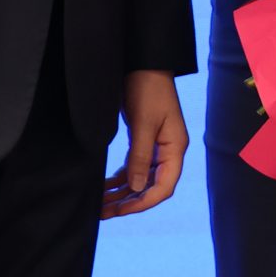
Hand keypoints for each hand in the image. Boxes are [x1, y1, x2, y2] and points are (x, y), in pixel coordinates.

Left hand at [104, 70, 188, 218]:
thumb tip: (134, 188)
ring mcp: (155, 147)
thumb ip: (140, 156)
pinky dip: (119, 179)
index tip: (121, 210)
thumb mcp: (143, 123)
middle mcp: (167, 152)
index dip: (143, 202)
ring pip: (139, 179)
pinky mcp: (143, 141)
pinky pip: (132, 168)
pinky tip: (105, 187)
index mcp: (175, 149)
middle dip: (128, 201)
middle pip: (150, 187)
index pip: (164, 187)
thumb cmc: (147, 89)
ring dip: (121, 193)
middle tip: (104, 213)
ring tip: (100, 204)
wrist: (142, 64)